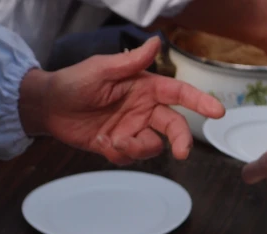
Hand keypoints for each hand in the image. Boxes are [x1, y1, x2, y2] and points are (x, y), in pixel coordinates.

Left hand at [18, 37, 224, 164]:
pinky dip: (119, 153)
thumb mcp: (101, 69)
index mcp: (145, 88)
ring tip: (114, 140)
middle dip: (181, 140)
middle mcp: (143, 109)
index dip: (200, 102)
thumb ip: (130, 61)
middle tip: (181, 153)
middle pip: (174, 127)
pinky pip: (130, 157)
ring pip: (152, 146)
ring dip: (137, 148)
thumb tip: (156, 42)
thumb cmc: (73, 82)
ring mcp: (132, 129)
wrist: (49, 107)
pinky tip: (102, 142)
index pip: (179, 94)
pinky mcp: (119, 146)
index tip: (217, 112)